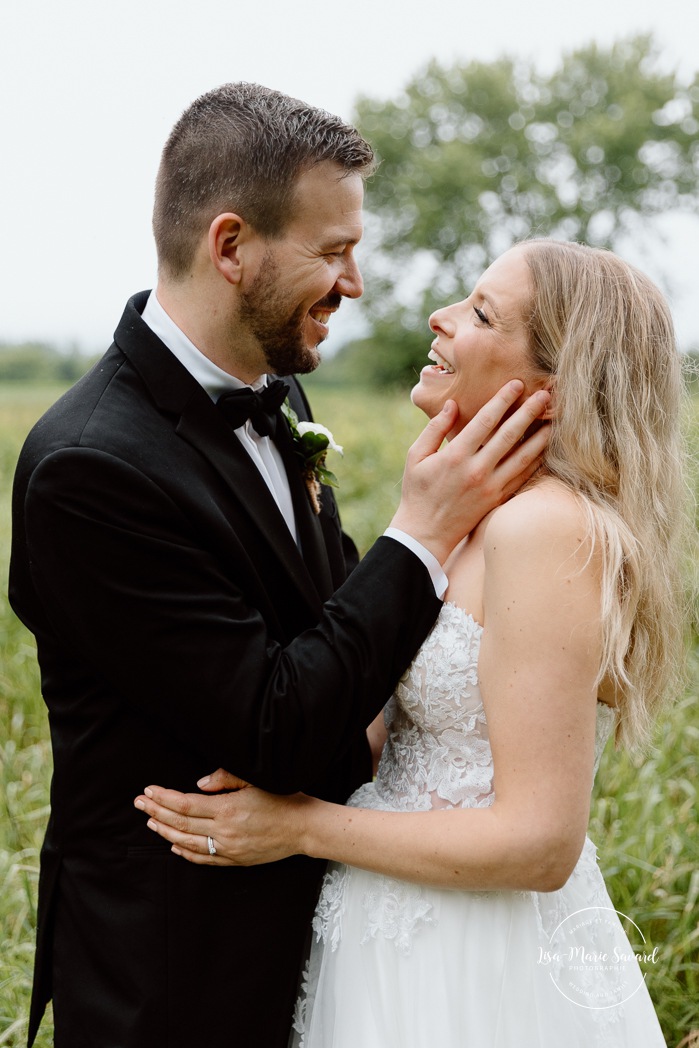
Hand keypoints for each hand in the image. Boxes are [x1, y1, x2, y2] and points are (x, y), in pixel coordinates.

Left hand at [134, 777, 310, 865]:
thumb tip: (198, 785)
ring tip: (151, 822)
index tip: (149, 791)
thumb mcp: (255, 779)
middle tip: (139, 804)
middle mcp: (224, 832)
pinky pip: (204, 858)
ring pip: (187, 843)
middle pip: (180, 823)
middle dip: (156, 812)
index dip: (164, 798)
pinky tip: (173, 845)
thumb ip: (224, 779)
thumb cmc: (283, 798)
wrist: (304, 827)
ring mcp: (229, 849)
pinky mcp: (235, 860)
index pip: (185, 804)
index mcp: (227, 809)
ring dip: (165, 832)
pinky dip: (185, 852)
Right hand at [391, 382, 549, 564]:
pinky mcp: (497, 500)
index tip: (517, 384)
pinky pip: (522, 477)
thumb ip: (434, 429)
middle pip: (509, 435)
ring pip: (522, 457)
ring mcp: (490, 487)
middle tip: (546, 395)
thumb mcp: (415, 457)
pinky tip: (545, 448)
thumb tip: (452, 404)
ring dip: (540, 436)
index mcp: (455, 455)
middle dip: (529, 412)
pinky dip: (536, 462)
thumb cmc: (417, 492)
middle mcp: (476, 470)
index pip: (485, 421)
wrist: (425, 533)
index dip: (502, 400)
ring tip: (555, 419)